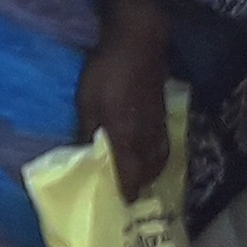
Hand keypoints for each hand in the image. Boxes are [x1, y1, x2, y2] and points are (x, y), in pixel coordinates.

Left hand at [75, 4, 174, 203]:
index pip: (130, 174)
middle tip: (128, 192)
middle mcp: (147, 136)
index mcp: (127, 136)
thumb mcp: (87, 101)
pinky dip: (157, 154)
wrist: (139, 42)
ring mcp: (159, 123)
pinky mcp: (163, 112)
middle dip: (140, 184)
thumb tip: (83, 155)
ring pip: (160, 158)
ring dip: (151, 171)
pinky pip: (163, 143)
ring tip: (138, 176)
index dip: (126, 190)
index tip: (122, 204)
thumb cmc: (107, 72)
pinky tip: (147, 150)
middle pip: (149, 170)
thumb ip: (86, 131)